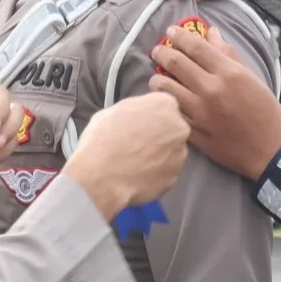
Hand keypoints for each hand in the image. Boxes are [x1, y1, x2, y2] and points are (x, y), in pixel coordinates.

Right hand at [63, 93, 188, 220]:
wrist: (100, 175)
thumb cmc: (102, 138)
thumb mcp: (114, 111)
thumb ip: (136, 110)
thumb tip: (140, 117)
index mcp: (165, 104)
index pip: (165, 106)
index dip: (151, 117)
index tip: (140, 126)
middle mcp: (179, 127)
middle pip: (173, 129)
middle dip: (160, 136)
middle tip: (139, 145)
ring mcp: (180, 154)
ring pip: (172, 152)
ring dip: (160, 156)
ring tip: (137, 163)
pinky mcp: (174, 177)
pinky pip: (166, 173)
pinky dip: (156, 174)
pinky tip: (138, 176)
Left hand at [148, 23, 280, 180]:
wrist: (269, 149)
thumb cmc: (265, 111)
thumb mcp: (252, 77)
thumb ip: (229, 55)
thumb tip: (211, 34)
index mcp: (228, 73)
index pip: (196, 47)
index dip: (179, 36)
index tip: (170, 32)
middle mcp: (211, 89)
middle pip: (176, 63)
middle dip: (162, 53)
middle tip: (157, 51)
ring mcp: (199, 112)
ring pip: (166, 88)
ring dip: (158, 79)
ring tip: (157, 78)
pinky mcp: (193, 132)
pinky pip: (171, 113)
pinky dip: (164, 104)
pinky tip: (164, 101)